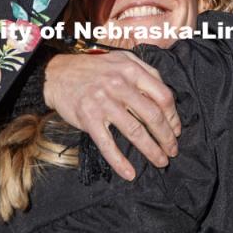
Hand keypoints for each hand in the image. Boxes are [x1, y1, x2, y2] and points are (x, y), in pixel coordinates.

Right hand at [43, 51, 179, 180]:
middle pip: (152, 116)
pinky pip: (107, 144)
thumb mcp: (121, 59)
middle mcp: (119, 85)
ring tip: (161, 161)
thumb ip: (144, 71)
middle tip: (173, 150)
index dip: (173, 116)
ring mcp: (103, 102)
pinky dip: (120, 162)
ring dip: (151, 150)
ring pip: (135, 131)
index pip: (162, 96)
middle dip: (167, 137)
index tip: (176, 129)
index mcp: (130, 70)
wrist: (57, 75)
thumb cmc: (93, 68)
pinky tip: (130, 173)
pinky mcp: (88, 118)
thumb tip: (165, 96)